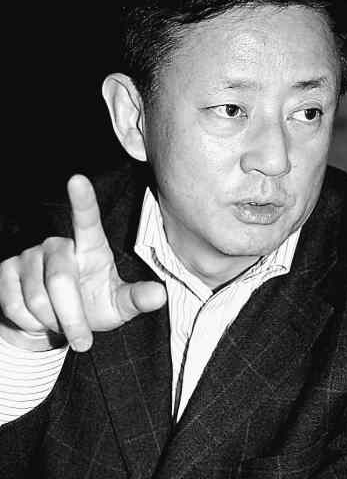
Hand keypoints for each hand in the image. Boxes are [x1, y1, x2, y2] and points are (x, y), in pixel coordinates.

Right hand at [0, 175, 165, 351]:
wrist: (52, 325)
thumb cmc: (92, 307)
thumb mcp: (118, 306)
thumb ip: (136, 299)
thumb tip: (159, 295)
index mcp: (90, 246)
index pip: (87, 219)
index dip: (82, 200)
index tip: (77, 179)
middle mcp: (58, 244)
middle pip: (61, 281)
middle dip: (72, 319)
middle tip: (82, 340)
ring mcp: (29, 255)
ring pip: (35, 298)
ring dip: (50, 323)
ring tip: (58, 322)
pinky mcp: (7, 270)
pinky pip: (13, 304)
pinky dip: (28, 324)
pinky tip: (36, 319)